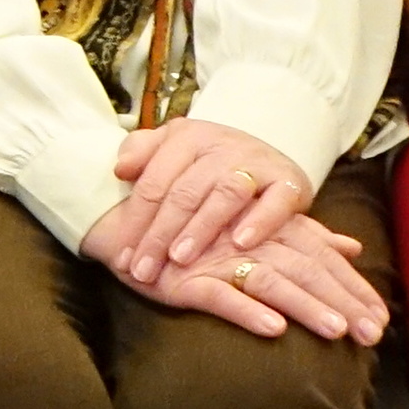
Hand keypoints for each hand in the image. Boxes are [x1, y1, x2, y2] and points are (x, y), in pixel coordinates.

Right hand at [97, 207, 387, 343]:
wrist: (124, 225)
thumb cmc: (194, 229)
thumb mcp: (253, 229)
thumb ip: (303, 235)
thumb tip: (351, 245)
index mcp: (269, 230)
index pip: (321, 258)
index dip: (352, 287)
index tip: (383, 319)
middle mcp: (248, 240)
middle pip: (305, 269)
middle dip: (342, 301)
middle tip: (373, 334)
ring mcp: (215, 259)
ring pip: (270, 280)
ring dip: (304, 306)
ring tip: (335, 330)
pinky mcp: (184, 279)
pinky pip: (219, 295)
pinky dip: (246, 311)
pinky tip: (273, 329)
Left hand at [103, 116, 313, 276]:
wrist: (268, 155)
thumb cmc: (208, 162)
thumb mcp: (173, 148)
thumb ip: (142, 153)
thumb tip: (120, 169)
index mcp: (187, 137)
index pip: (154, 182)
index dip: (135, 221)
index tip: (121, 257)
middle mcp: (222, 146)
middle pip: (184, 192)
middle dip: (160, 235)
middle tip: (143, 271)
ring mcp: (257, 162)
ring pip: (224, 195)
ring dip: (201, 228)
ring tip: (181, 258)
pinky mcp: (289, 181)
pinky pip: (276, 201)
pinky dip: (260, 221)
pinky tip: (241, 243)